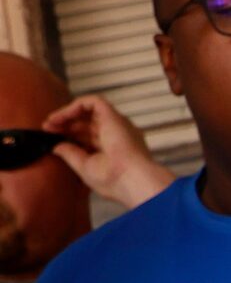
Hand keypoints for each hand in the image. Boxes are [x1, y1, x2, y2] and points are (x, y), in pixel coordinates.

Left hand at [44, 96, 175, 211]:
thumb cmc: (116, 180)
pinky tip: (62, 116)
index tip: (53, 139)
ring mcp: (116, 125)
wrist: (131, 179)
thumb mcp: (85, 168)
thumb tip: (57, 146)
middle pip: (87, 124)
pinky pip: (92, 102)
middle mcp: (117, 136)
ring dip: (67, 114)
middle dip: (65, 125)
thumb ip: (70, 154)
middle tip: (48, 129)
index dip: (70, 136)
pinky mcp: (113, 115)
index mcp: (114, 151)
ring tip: (51, 122)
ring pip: (88, 111)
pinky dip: (75, 106)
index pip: (89, 138)